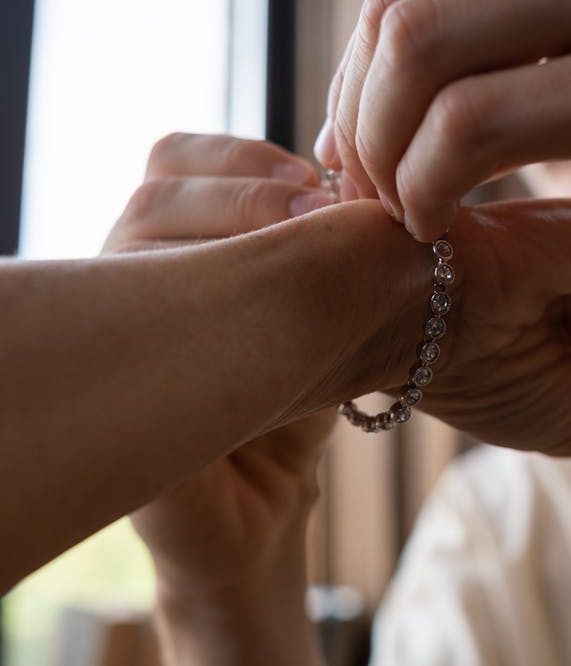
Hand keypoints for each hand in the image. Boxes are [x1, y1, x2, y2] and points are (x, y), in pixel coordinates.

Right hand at [104, 133, 337, 599]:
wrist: (261, 507)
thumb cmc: (289, 397)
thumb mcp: (315, 308)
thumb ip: (324, 245)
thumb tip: (366, 184)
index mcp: (164, 242)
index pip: (173, 161)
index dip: (246, 158)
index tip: (321, 183)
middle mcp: (122, 279)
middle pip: (155, 195)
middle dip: (250, 197)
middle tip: (326, 219)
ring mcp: (109, 337)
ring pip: (138, 251)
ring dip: (236, 247)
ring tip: (315, 267)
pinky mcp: (117, 404)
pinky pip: (145, 342)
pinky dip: (216, 320)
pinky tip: (281, 331)